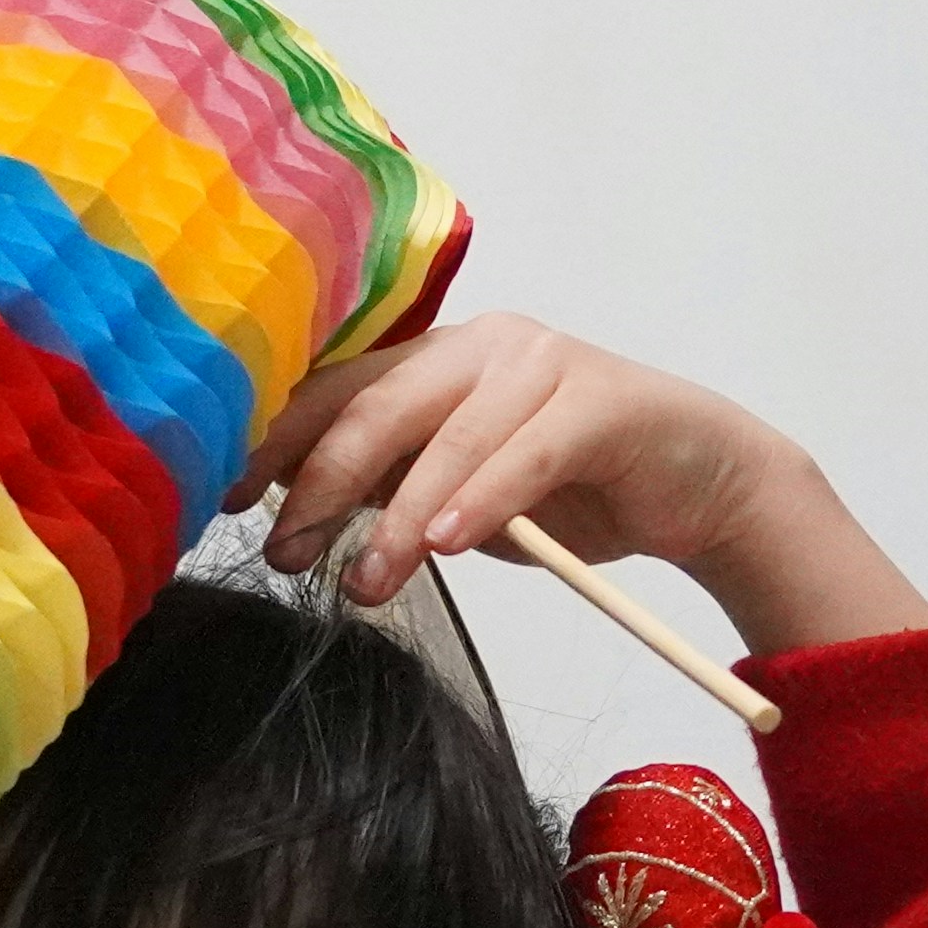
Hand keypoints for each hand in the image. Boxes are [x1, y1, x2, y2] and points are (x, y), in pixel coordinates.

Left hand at [244, 312, 927, 655]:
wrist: (701, 485)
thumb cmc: (574, 491)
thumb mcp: (463, 495)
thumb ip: (395, 485)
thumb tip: (300, 511)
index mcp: (437, 359)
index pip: (336, 391)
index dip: (276, 442)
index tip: (225, 499)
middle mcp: (482, 345)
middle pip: (375, 407)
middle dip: (319, 483)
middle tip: (288, 552)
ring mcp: (542, 364)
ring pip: (445, 437)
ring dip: (397, 519)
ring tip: (367, 582)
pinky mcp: (598, 400)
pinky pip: (523, 452)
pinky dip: (478, 500)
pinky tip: (443, 545)